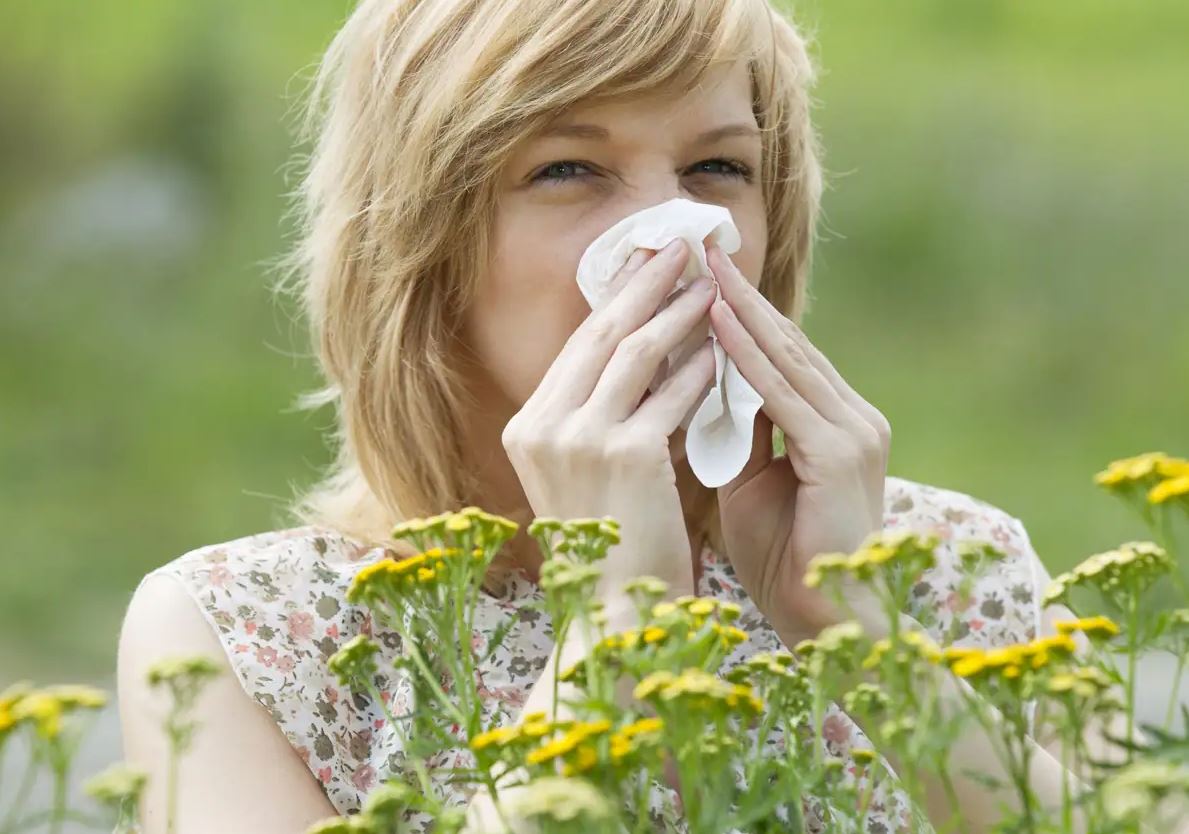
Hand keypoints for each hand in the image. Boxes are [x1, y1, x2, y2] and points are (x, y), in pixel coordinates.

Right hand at [502, 238, 717, 601]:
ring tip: (712, 282)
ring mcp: (579, 439)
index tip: (645, 264)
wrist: (612, 618)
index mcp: (528, 429)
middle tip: (680, 244)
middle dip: (645, 282)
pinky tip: (723, 347)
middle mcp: (542, 427)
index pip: (579, 347)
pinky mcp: (624, 454)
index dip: (616, 299)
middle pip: (602, 333)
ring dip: (678, 311)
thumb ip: (601, 420)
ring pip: (636, 352)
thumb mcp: (587, 477)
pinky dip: (700, 367)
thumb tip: (646, 358)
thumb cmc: (610, 552)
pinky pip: (671, 394)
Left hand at [704, 243, 892, 640]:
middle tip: (697, 246)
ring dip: (739, 309)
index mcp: (836, 423)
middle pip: (786, 342)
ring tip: (701, 265)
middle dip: (738, 294)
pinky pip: (783, 393)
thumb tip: (702, 388)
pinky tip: (716, 322)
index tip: (698, 275)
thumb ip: (738, 433)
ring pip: (786, 357)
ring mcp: (853, 431)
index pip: (782, 355)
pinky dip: (748, 356)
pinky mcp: (840, 452)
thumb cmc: (784, 559)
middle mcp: (853, 416)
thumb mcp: (752, 482)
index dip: (739, 313)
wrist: (825, 623)